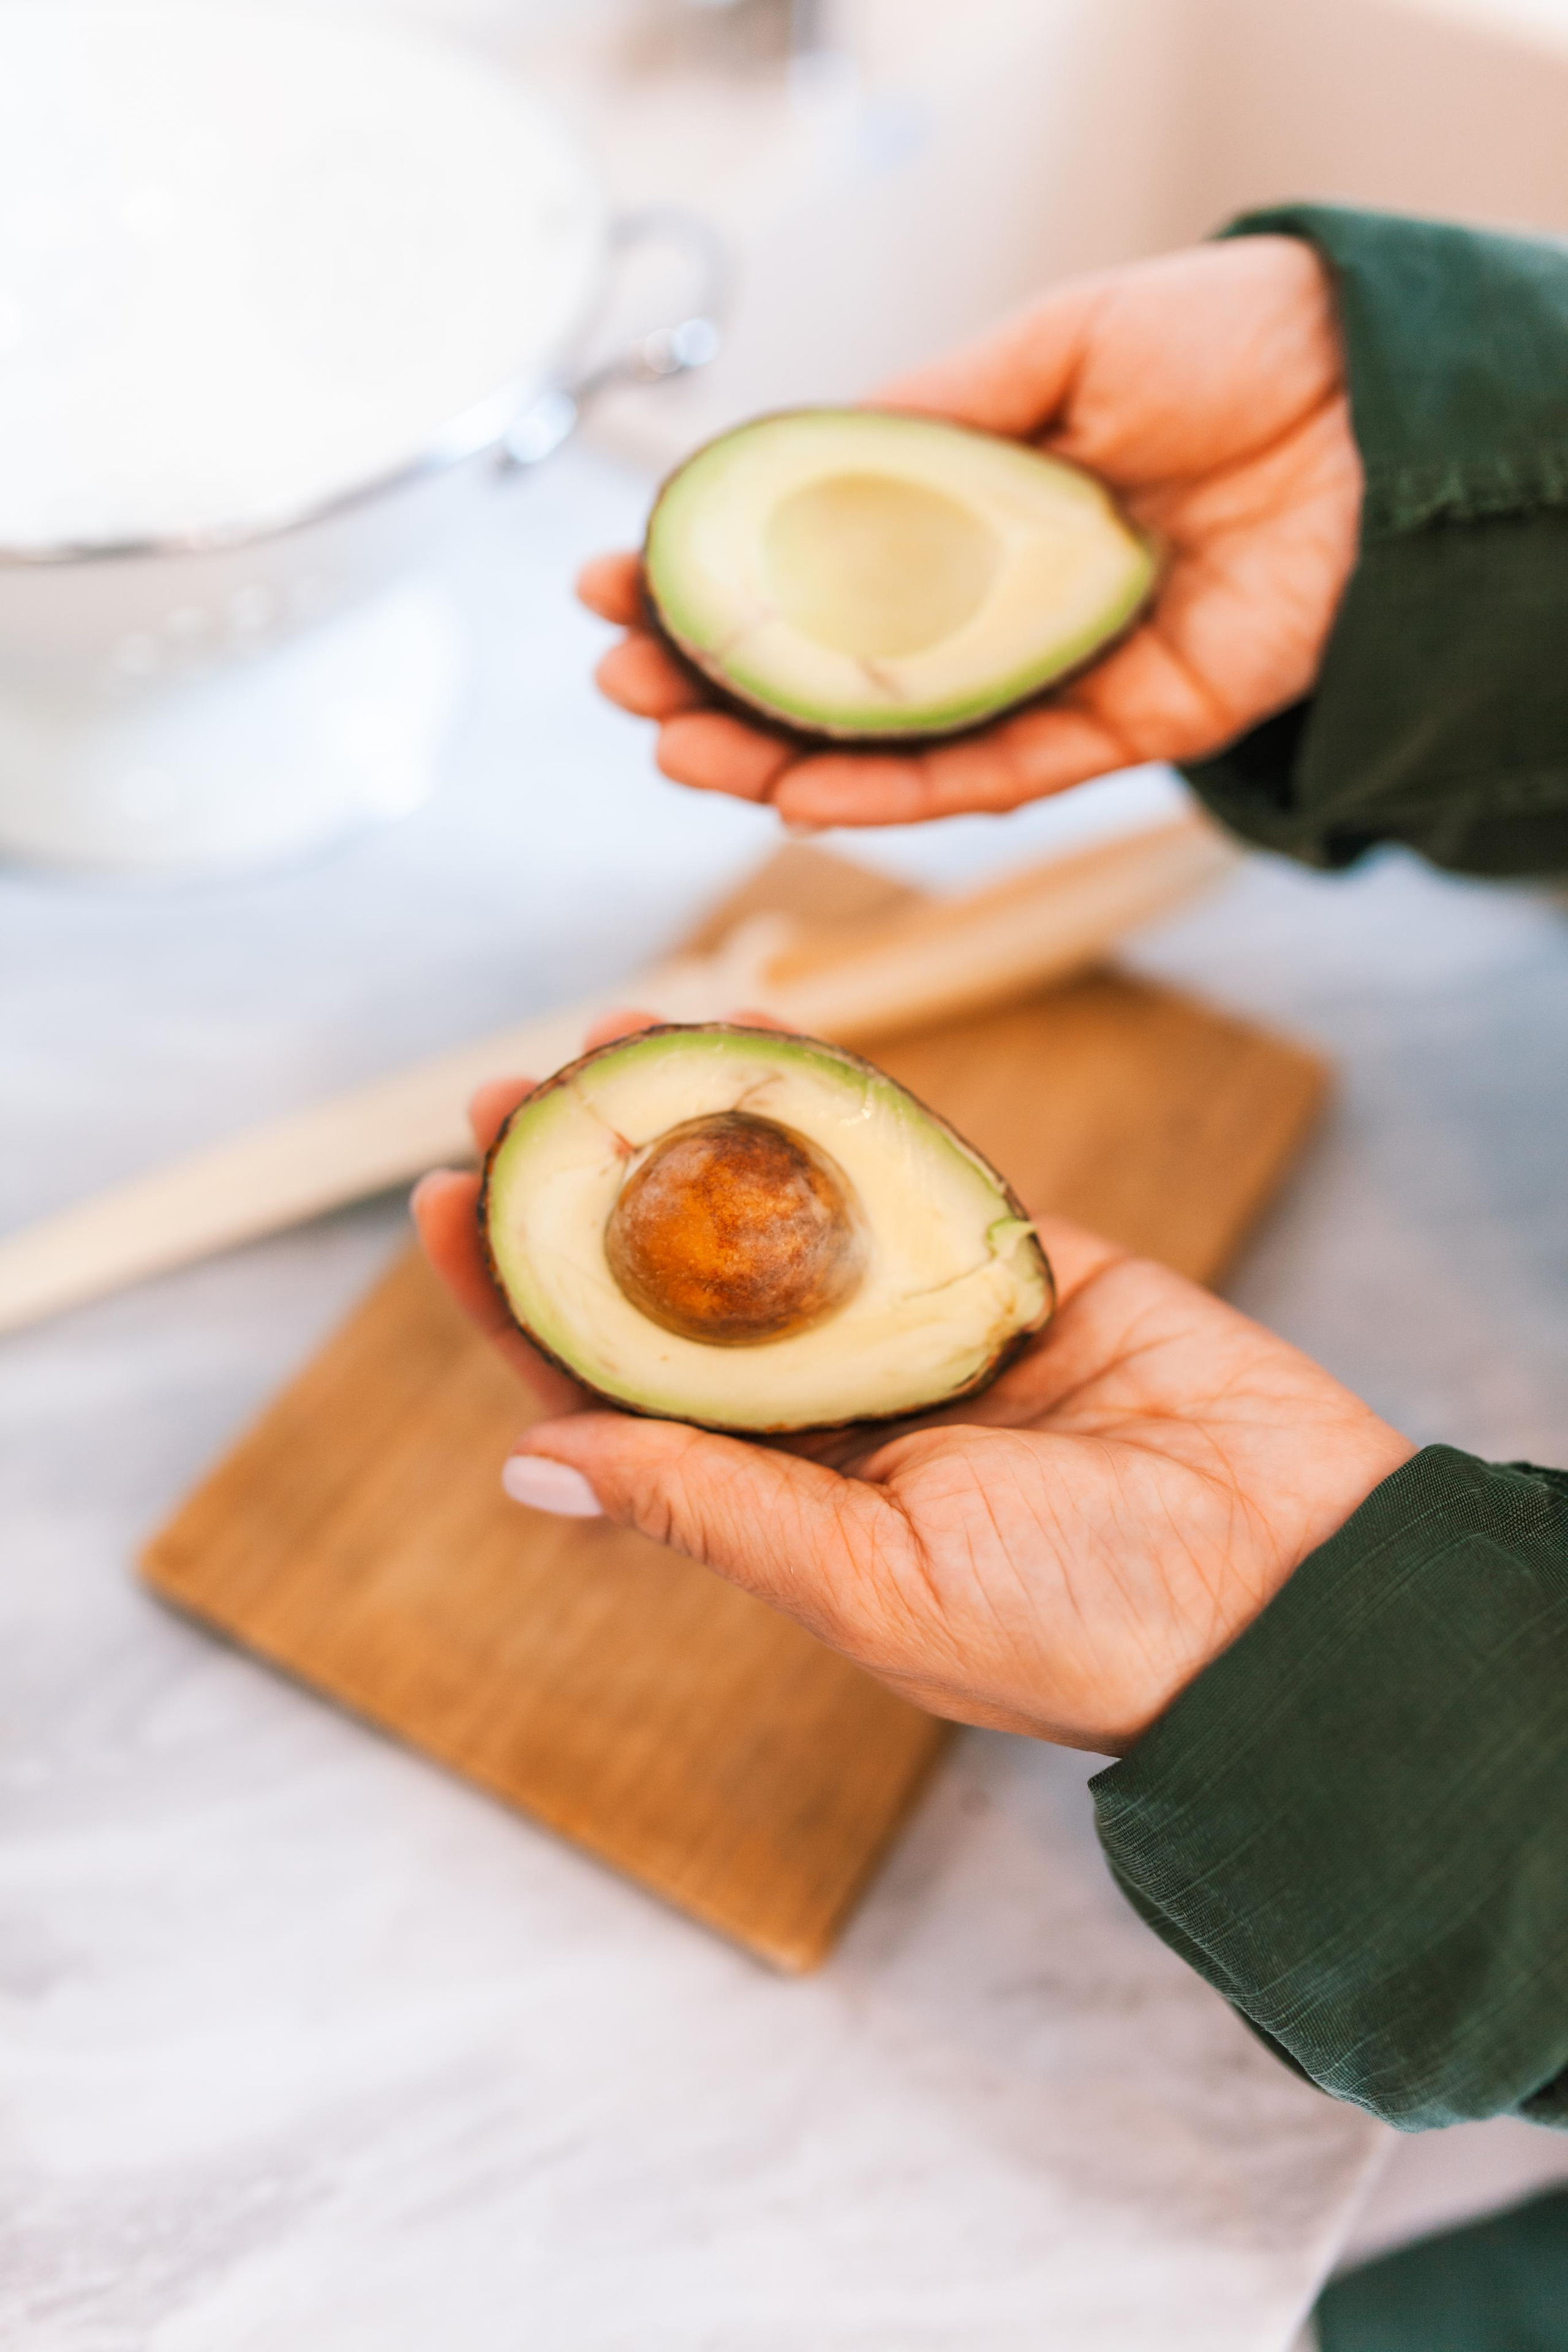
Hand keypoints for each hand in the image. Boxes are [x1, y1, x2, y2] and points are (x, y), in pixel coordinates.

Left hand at [413, 1016, 1410, 1754]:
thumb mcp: (871, 1581)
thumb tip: (527, 1460)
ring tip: (610, 1037)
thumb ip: (709, 1504)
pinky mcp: (1007, 1257)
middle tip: (509, 1091)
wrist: (1294, 1583)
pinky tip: (749, 1044)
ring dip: (694, 1121)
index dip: (518, 1295)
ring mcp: (918, 1322)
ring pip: (779, 1201)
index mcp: (779, 1495)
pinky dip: (828, 1103)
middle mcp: (833, 1404)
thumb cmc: (1082, 1624)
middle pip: (676, 1276)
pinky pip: (901, 1164)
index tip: (444, 1202)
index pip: (610, 1384)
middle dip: (588, 1186)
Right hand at [581, 235, 1359, 830]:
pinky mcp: (1124, 731)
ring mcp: (1056, 671)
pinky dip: (899, 795)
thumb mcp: (1056, 345)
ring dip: (781, 757)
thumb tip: (793, 466)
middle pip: (837, 668)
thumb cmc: (1237, 345)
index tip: (620, 587)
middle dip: (722, 684)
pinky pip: (996, 778)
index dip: (716, 581)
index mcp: (977, 501)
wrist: (1386, 406)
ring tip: (680, 753)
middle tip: (624, 688)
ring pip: (897, 743)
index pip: (816, 560)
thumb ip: (931, 416)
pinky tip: (803, 794)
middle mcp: (1004, 597)